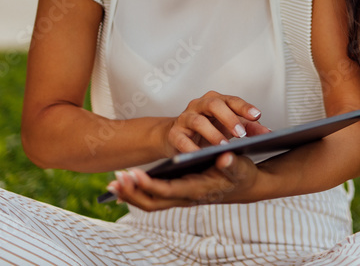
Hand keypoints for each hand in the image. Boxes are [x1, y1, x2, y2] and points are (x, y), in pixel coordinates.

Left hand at [106, 152, 260, 210]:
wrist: (245, 187)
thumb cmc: (241, 175)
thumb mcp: (241, 167)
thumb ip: (232, 163)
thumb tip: (224, 156)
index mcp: (198, 190)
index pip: (168, 191)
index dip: (149, 185)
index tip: (133, 174)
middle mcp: (186, 198)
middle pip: (151, 203)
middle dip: (132, 193)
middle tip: (115, 180)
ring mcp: (180, 198)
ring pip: (149, 203)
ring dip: (131, 194)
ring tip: (114, 182)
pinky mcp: (177, 194)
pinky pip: (152, 199)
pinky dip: (137, 192)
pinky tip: (126, 183)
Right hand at [165, 91, 270, 155]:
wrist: (176, 136)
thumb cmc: (208, 129)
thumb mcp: (230, 127)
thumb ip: (250, 128)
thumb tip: (269, 133)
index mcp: (215, 100)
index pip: (232, 100)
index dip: (244, 107)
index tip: (257, 115)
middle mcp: (199, 105)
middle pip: (214, 105)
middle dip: (229, 118)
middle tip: (241, 133)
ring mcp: (185, 118)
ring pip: (198, 120)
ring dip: (212, 133)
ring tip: (224, 145)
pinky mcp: (174, 133)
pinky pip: (181, 138)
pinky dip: (190, 147)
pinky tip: (199, 154)